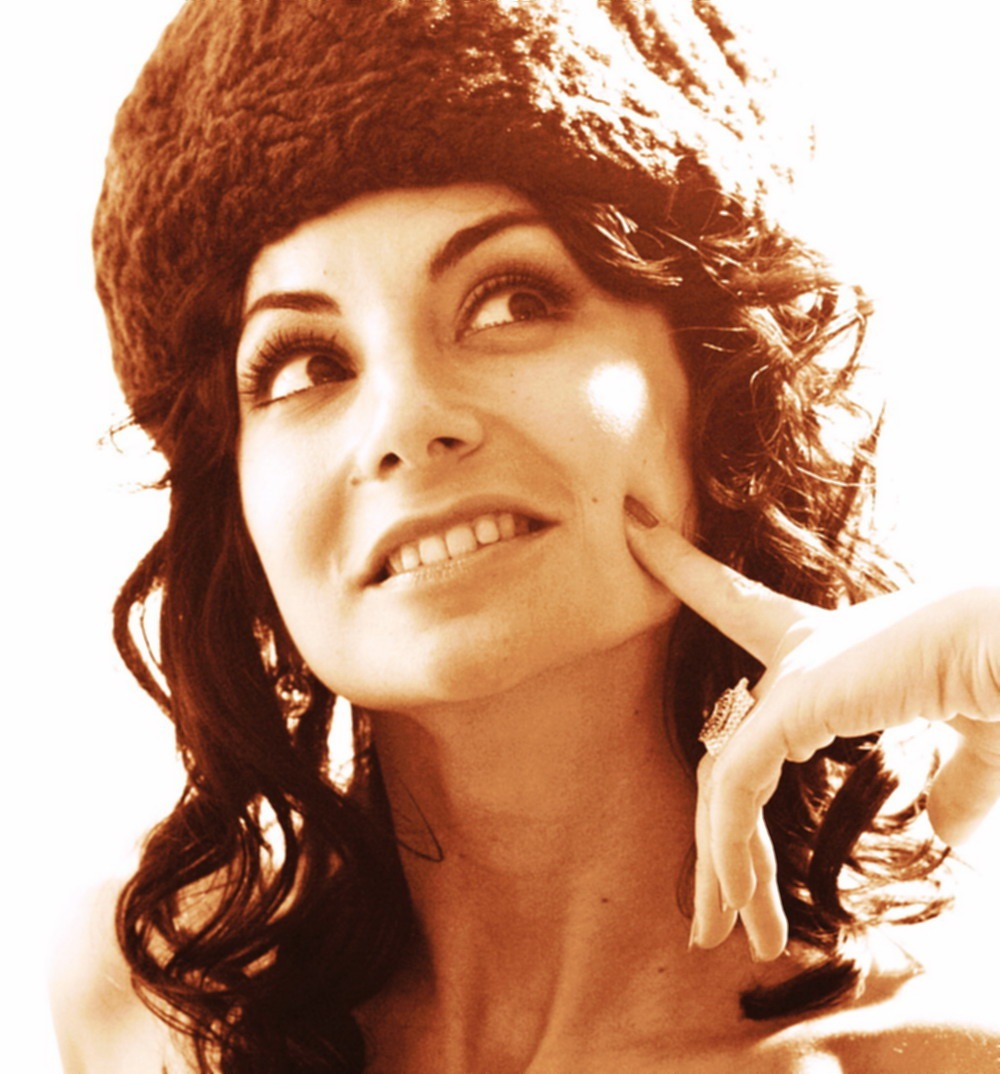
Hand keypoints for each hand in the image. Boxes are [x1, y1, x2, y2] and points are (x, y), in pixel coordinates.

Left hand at [623, 496, 999, 960]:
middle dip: (712, 839)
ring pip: (721, 781)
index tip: (637, 529)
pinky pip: (733, 788)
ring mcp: (792, 679)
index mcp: (834, 650)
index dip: (686, 568)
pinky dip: (730, 850)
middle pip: (725, 751)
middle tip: (707, 916)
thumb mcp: (978, 740)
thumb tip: (942, 829)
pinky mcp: (793, 705)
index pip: (737, 603)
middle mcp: (800, 657)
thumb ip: (956, 782)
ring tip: (723, 938)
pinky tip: (742, 906)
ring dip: (720, 868)